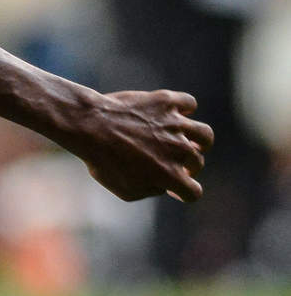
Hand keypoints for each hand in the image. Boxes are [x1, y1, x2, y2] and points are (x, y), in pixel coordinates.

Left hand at [65, 89, 212, 202]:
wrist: (90, 127)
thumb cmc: (102, 161)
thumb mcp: (124, 189)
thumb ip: (151, 190)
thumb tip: (167, 186)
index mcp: (168, 175)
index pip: (193, 192)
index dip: (185, 193)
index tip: (174, 189)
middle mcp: (178, 150)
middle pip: (197, 163)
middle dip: (187, 167)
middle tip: (171, 162)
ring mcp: (175, 125)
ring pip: (205, 135)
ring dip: (199, 142)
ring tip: (189, 142)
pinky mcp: (168, 103)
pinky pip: (189, 104)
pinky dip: (185, 109)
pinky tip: (173, 115)